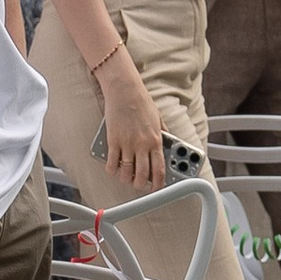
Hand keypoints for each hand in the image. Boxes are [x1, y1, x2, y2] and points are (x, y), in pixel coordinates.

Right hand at [99, 51, 165, 194]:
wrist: (125, 91)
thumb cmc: (141, 102)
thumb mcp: (158, 119)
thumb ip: (163, 134)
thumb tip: (169, 145)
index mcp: (156, 140)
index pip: (160, 169)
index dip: (158, 184)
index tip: (157, 188)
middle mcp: (142, 144)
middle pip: (142, 175)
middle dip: (140, 185)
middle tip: (138, 184)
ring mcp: (127, 144)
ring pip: (126, 172)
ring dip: (125, 179)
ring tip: (126, 177)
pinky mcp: (112, 140)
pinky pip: (111, 162)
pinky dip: (112, 169)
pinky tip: (113, 168)